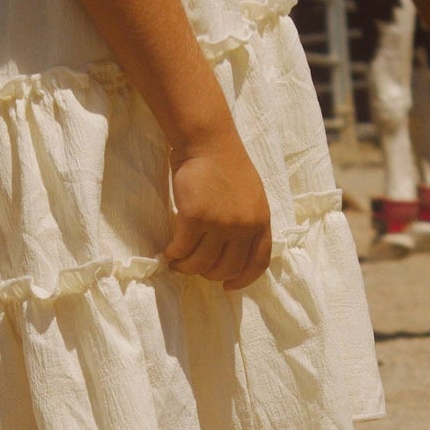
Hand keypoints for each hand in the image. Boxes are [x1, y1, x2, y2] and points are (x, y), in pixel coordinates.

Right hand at [165, 127, 272, 290]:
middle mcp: (244, 226)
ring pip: (201, 263)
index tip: (229, 287)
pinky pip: (182, 249)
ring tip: (178, 262)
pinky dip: (173, 254)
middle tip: (195, 268)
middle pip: (226, 268)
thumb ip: (247, 223)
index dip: (243, 280)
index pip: (258, 263)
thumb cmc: (226, 166)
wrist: (207, 143)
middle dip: (208, 274)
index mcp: (261, 222)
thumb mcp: (251, 197)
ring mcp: (220, 223)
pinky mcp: (195, 218)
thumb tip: (232, 251)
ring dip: (186, 267)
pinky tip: (169, 251)